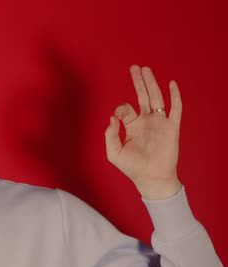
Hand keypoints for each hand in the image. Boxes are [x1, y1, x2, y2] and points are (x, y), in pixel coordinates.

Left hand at [105, 65, 181, 199]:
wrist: (151, 178)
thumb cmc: (132, 168)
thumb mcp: (114, 152)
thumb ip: (110, 135)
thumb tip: (112, 118)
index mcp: (133, 126)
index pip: (126, 109)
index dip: (120, 110)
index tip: (117, 120)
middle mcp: (147, 121)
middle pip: (143, 96)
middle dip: (138, 82)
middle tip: (135, 67)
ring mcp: (160, 123)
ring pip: (156, 98)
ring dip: (151, 83)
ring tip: (146, 69)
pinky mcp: (172, 127)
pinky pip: (175, 108)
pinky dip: (174, 96)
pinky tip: (171, 84)